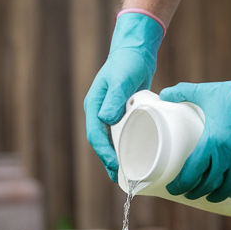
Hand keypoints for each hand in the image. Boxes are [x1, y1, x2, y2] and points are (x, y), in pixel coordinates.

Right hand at [83, 12, 163, 181]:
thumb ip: (114, 98)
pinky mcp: (122, 113)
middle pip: (102, 143)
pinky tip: (136, 156)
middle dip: (110, 162)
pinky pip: (122, 134)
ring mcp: (109, 114)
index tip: (116, 166)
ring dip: (118, 158)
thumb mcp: (122, 80)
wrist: (135, 50)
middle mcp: (99, 112)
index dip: (104, 153)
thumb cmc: (127, 62)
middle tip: (122, 179)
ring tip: (128, 174)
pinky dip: (126, 147)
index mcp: (94, 107)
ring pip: (111, 141)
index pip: (95, 136)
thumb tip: (106, 120)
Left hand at [161, 54, 230, 201]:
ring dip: (213, 195)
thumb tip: (164, 94)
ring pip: (225, 190)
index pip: (191, 174)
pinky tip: (227, 193)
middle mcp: (227, 158)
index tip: (173, 188)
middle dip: (194, 192)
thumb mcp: (207, 92)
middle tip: (186, 193)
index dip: (180, 185)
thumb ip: (184, 92)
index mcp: (212, 144)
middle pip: (207, 185)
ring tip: (205, 196)